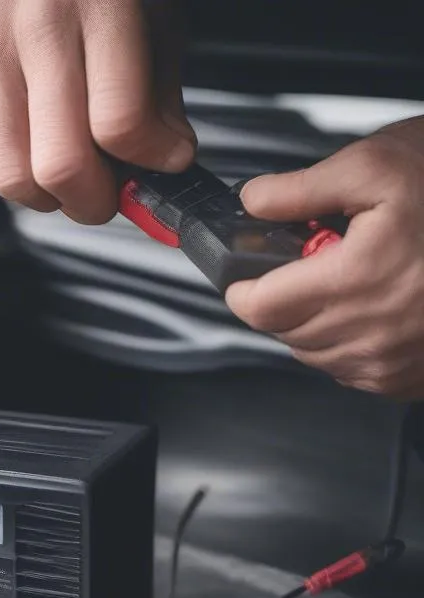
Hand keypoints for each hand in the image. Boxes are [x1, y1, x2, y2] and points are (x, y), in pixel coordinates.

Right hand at [0, 0, 195, 223]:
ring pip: (9, 175)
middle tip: (104, 194)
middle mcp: (32, 24)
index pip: (119, 122)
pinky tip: (15, 152)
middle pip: (59, 163)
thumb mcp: (152, 24)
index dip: (146, 163)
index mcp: (99, 3)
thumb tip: (161, 165)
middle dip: (91, 200)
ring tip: (60, 179)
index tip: (158, 164)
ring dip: (43, 198)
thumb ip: (160, 100)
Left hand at [226, 117, 423, 399]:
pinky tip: (377, 304)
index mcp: (356, 279)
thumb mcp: (379, 165)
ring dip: (315, 320)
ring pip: (313, 353)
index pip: (258, 307)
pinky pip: (350, 369)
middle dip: (284, 297)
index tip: (247, 271)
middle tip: (316, 260)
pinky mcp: (407, 379)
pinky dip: (349, 341)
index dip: (243, 286)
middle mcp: (372, 332)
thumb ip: (301, 188)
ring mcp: (391, 362)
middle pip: (282, 331)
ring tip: (354, 277)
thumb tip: (252, 202)